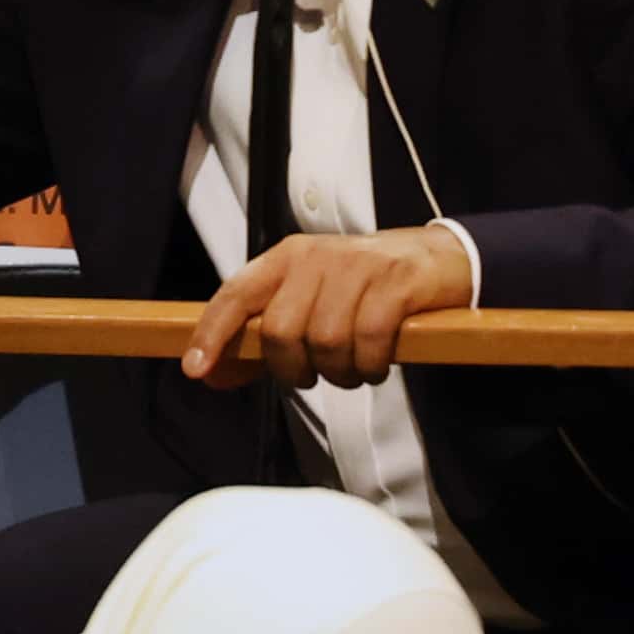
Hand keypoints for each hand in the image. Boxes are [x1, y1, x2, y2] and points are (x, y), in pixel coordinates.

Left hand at [184, 225, 475, 389]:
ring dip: (339, 372)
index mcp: (285, 259)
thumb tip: (211, 376)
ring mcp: (357, 267)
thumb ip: (262, 340)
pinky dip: (371, 365)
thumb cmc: (363, 287)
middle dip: (294, 369)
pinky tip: (376, 364)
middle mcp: (316, 257)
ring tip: (353, 369)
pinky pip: (370, 339)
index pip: (235, 295)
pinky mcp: (397, 282)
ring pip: (326, 341)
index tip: (196, 370)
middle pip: (281, 331)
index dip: (212, 334)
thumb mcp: (309, 300)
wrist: (437, 257)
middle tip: (315, 374)